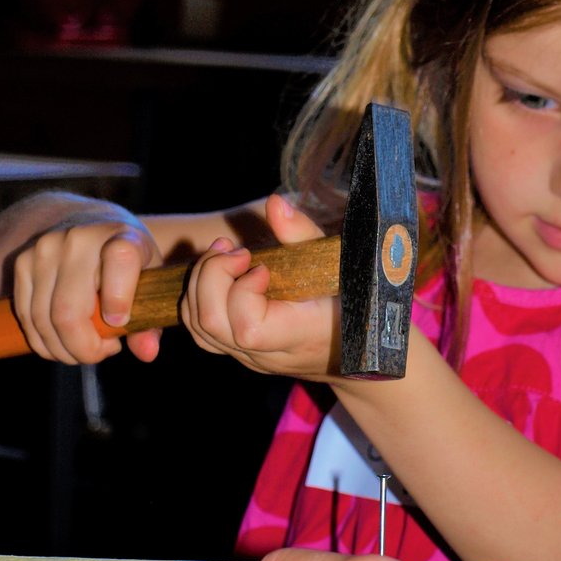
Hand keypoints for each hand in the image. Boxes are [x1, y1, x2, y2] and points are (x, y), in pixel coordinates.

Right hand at [11, 213, 162, 364]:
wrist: (92, 226)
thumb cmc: (128, 262)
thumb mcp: (150, 282)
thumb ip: (150, 321)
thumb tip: (146, 353)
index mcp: (121, 237)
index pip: (119, 261)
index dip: (119, 299)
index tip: (120, 323)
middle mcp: (79, 238)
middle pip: (69, 310)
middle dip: (84, 347)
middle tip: (102, 352)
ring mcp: (45, 249)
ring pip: (43, 319)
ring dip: (62, 349)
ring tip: (84, 349)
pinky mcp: (22, 263)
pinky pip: (26, 316)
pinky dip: (43, 340)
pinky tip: (62, 342)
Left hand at [181, 194, 338, 377]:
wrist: (361, 346)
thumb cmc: (355, 298)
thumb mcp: (341, 262)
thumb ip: (304, 234)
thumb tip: (274, 204)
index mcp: (300, 335)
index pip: (247, 329)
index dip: (243, 292)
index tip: (262, 266)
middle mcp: (270, 354)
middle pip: (211, 326)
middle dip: (212, 277)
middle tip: (234, 251)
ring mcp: (251, 357)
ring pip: (199, 328)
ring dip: (202, 283)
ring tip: (225, 254)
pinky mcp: (240, 352)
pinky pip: (202, 330)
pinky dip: (201, 296)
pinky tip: (222, 273)